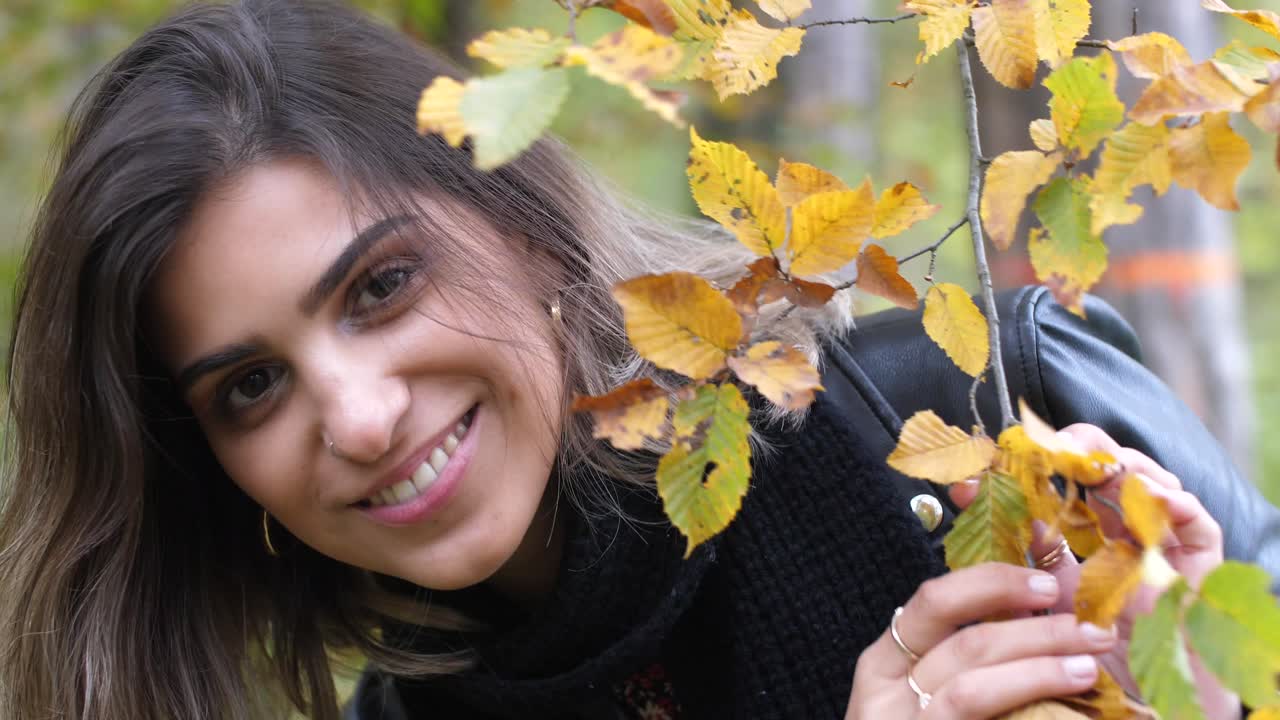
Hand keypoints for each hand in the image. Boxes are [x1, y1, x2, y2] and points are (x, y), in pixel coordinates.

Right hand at [845, 563, 1116, 718]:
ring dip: (1038, 672)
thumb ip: (982, 638)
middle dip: (1037, 632)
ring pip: (973, 689)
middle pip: (966, 644)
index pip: (934, 601)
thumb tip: (1047, 564)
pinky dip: (1028, 708)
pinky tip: (1072, 714)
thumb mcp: (941, 686)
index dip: (991, 583)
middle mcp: (886, 694)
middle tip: (1092, 630)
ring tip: (1086, 668)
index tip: (1047, 584)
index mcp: (884, 663)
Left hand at [949, 424, 1236, 719]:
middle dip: (1078, 454)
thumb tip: (967, 496)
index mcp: (1080, 558)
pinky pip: (1198, 529)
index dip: (1026, 475)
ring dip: (1123, 467)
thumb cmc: (1078, 670)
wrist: (1130, 714)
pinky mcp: (1200, 574)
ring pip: (1150, 491)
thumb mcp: (1034, 605)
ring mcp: (1162, 558)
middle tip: (1049, 447)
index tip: (991, 461)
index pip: (1055, 500)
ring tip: (1094, 462)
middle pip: (1106, 482)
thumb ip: (1008, 556)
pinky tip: (1152, 495)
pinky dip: (1177, 505)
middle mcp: (1122, 550)